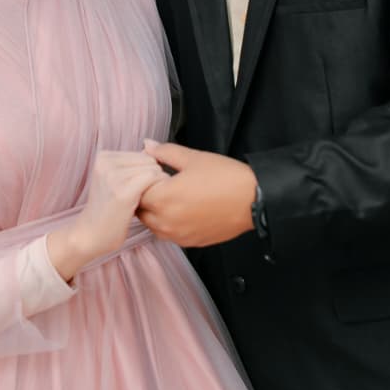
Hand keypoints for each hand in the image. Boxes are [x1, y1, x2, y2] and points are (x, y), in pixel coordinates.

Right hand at [47, 150, 163, 281]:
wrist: (89, 235)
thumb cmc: (107, 210)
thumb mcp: (114, 179)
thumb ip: (131, 164)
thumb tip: (152, 147)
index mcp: (104, 156)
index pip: (143, 153)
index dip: (148, 172)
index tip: (140, 189)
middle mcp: (106, 162)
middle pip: (149, 160)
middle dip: (153, 177)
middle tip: (142, 197)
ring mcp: (113, 176)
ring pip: (153, 169)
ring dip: (156, 186)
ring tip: (143, 201)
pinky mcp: (123, 192)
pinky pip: (153, 179)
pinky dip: (158, 191)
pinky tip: (148, 204)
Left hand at [137, 140, 256, 246]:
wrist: (254, 201)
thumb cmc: (226, 177)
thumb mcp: (194, 158)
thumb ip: (165, 152)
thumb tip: (147, 146)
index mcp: (164, 198)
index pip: (135, 191)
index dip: (139, 179)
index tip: (148, 171)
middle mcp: (167, 222)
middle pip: (140, 211)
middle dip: (143, 196)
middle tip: (156, 183)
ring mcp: (178, 235)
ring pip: (152, 225)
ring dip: (154, 212)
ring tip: (169, 196)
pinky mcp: (190, 243)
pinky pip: (168, 234)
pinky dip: (168, 223)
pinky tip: (181, 209)